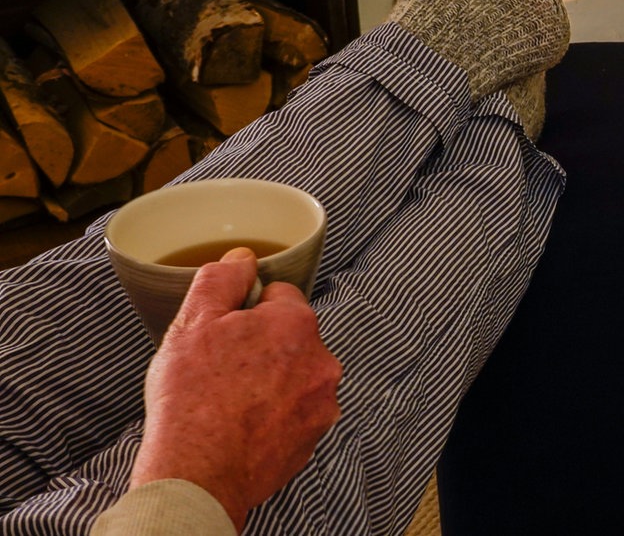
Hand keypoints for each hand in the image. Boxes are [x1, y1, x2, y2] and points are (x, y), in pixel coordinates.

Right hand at [130, 248, 341, 531]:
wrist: (197, 475)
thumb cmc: (192, 400)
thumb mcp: (193, 322)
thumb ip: (222, 279)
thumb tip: (243, 258)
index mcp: (297, 324)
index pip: (280, 297)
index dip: (247, 311)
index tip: (225, 333)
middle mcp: (322, 360)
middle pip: (291, 337)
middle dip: (261, 346)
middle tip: (222, 369)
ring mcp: (322, 402)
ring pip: (294, 375)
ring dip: (270, 381)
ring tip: (230, 401)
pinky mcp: (314, 437)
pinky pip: (294, 412)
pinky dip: (274, 415)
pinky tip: (242, 425)